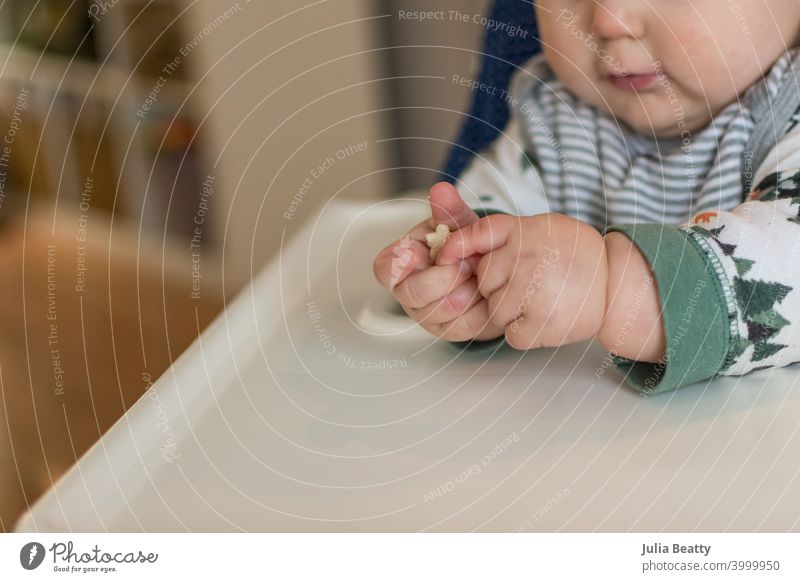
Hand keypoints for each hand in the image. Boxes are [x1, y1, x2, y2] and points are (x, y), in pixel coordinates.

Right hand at [372, 182, 504, 341]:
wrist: (489, 267)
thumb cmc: (463, 245)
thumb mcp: (458, 223)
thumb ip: (448, 209)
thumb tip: (440, 190)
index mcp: (401, 263)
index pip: (384, 269)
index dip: (396, 264)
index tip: (414, 252)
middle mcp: (408, 292)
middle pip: (413, 294)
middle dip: (444, 276)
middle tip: (468, 262)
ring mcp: (427, 315)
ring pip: (440, 313)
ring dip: (466, 291)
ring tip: (480, 273)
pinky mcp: (450, 331)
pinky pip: (463, 327)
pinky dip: (481, 307)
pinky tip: (488, 291)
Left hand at [437, 213, 665, 360]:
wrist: (616, 283)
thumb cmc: (572, 252)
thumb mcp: (536, 225)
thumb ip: (492, 231)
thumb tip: (447, 247)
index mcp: (524, 232)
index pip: (473, 248)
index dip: (479, 262)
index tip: (482, 266)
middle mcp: (526, 260)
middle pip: (484, 285)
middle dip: (498, 288)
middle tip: (531, 283)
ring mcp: (534, 293)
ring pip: (495, 312)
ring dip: (511, 312)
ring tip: (541, 300)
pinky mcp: (543, 324)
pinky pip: (512, 335)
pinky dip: (524, 332)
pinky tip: (544, 318)